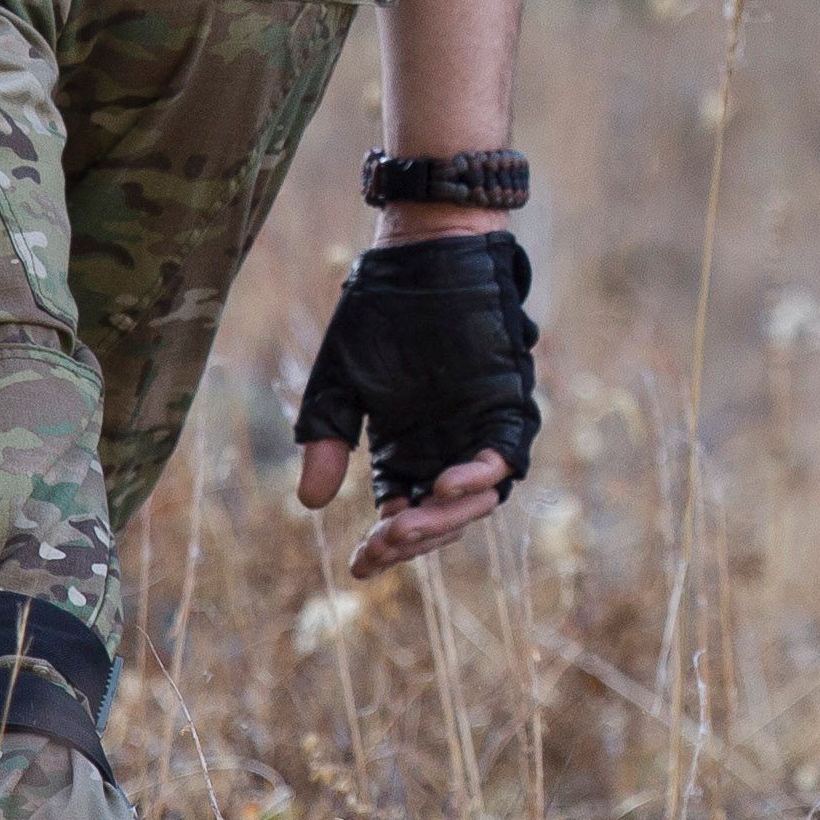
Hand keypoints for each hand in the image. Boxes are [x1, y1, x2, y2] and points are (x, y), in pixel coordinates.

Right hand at [290, 232, 543, 561]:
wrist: (421, 254)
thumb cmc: (379, 312)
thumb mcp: (339, 382)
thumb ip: (328, 438)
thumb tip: (311, 504)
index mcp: (406, 447)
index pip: (401, 515)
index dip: (385, 547)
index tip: (360, 565)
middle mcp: (445, 445)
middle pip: (439, 518)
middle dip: (412, 539)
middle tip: (382, 541)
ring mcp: (477, 426)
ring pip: (477, 499)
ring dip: (448, 518)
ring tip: (411, 522)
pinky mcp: (505, 400)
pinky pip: (508, 452)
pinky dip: (483, 474)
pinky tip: (450, 481)